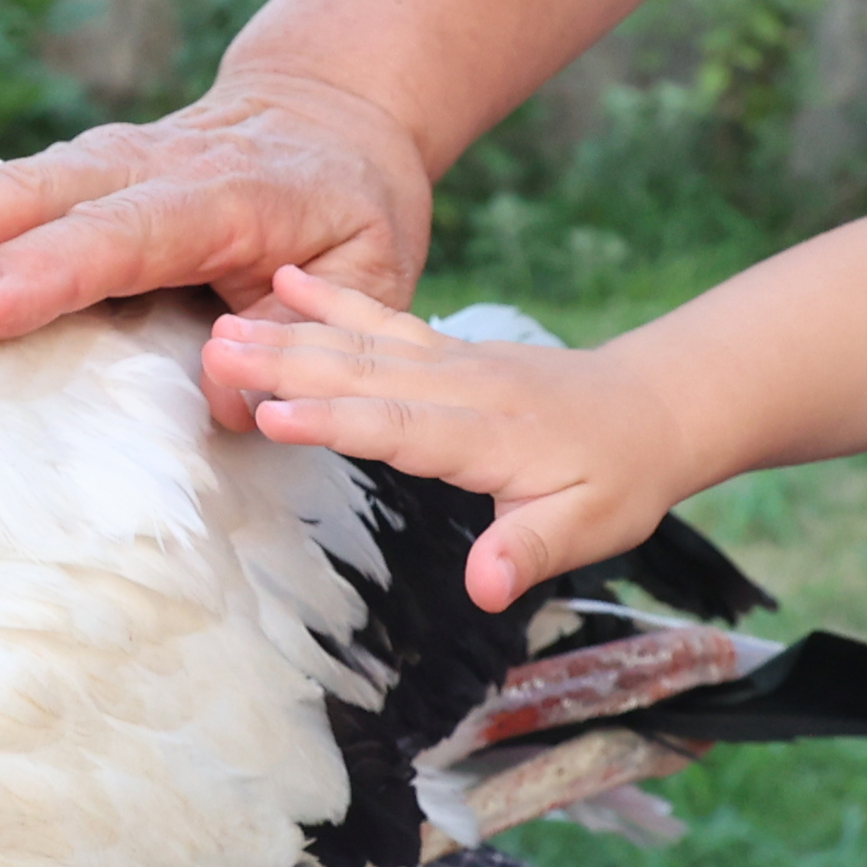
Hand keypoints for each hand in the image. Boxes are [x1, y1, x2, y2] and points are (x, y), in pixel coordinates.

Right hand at [0, 68, 431, 352]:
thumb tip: (227, 394)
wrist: (326, 119)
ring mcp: (91, 161)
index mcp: (227, 195)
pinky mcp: (56, 173)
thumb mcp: (369, 279)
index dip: (49, 269)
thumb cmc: (348, 217)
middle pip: (31, 194)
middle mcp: (144, 164)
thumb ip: (306, 338)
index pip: (129, 233)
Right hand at [202, 269, 685, 612]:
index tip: (270, 418)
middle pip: (364, 373)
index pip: (399, 426)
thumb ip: (529, 552)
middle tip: (214, 354)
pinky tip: (287, 278)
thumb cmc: (618, 479)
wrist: (652, 409)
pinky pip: (383, 321)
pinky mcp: (446, 350)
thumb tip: (486, 589)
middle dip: (287, 364)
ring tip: (224, 329)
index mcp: (488, 433)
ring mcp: (451, 359)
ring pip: (362, 344)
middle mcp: (461, 385)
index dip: (334, 422)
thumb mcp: (588, 529)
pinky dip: (334, 299)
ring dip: (292, 335)